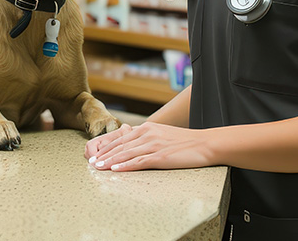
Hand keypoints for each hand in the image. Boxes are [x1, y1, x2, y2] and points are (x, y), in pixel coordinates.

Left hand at [86, 121, 211, 171]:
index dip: (107, 146)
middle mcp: (148, 133)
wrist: (205, 143)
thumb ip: (149, 138)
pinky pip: (139, 162)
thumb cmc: (186, 142)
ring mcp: (153, 145)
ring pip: (126, 153)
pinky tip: (116, 170)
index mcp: (148, 128)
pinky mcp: (160, 156)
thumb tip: (136, 145)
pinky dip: (125, 166)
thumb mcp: (163, 134)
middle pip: (120, 145)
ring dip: (110, 161)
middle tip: (92, 162)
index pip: (122, 137)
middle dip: (104, 154)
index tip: (97, 153)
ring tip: (99, 167)